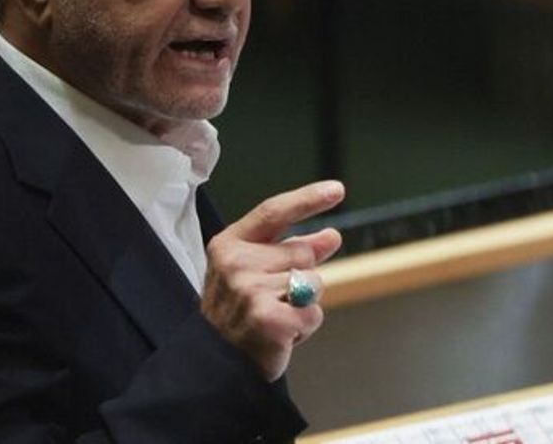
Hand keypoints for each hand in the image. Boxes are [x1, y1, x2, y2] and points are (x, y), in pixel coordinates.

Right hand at [200, 181, 344, 381]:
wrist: (215, 362)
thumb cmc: (237, 313)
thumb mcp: (255, 272)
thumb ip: (291, 250)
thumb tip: (331, 235)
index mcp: (230, 244)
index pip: (274, 212)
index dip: (307, 199)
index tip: (337, 190)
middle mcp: (236, 263)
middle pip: (302, 253)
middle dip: (300, 276)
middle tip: (272, 299)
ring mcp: (250, 290)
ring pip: (312, 284)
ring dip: (303, 304)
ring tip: (274, 316)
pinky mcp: (268, 318)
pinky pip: (313, 313)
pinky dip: (305, 327)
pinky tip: (280, 333)